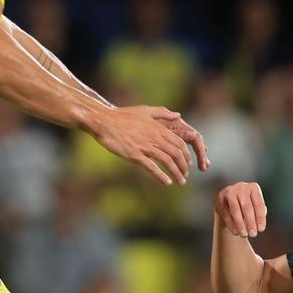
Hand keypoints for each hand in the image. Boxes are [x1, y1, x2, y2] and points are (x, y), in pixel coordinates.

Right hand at [88, 105, 204, 184]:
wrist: (104, 121)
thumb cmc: (122, 115)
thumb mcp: (144, 109)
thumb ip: (163, 112)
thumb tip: (178, 115)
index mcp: (158, 127)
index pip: (179, 143)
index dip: (186, 154)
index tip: (188, 162)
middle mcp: (154, 137)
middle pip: (176, 153)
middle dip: (184, 166)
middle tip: (185, 174)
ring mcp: (144, 146)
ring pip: (167, 161)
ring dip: (176, 173)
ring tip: (181, 181)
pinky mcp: (134, 155)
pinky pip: (151, 167)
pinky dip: (161, 176)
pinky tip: (166, 182)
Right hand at [214, 182, 267, 237]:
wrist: (230, 201)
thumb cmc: (247, 206)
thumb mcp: (255, 207)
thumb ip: (260, 213)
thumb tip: (259, 221)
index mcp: (254, 188)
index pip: (259, 204)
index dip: (260, 218)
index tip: (261, 230)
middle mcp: (242, 186)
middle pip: (247, 207)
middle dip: (250, 222)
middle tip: (253, 234)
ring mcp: (230, 190)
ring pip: (235, 209)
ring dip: (240, 223)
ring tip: (244, 235)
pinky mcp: (220, 197)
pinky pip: (225, 212)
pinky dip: (231, 223)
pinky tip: (235, 232)